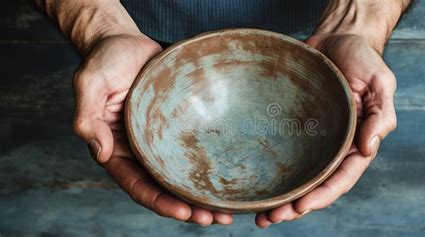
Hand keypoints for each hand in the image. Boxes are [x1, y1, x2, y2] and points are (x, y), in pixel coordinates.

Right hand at [73, 34, 232, 225]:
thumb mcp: (90, 84)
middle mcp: (140, 150)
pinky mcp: (178, 126)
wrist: (125, 41)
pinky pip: (194, 150)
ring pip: (182, 175)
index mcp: (116, 149)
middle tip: (214, 218)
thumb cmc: (105, 61)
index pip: (137, 185)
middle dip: (187, 207)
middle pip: (164, 187)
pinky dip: (209, 167)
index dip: (160, 202)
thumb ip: (88, 117)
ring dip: (203, 195)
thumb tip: (99, 152)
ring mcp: (161, 140)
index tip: (184, 212)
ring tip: (228, 210)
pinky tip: (230, 175)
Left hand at [255, 34, 396, 227]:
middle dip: (295, 205)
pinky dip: (271, 169)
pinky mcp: (292, 125)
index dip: (321, 195)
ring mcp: (312, 137)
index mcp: (356, 141)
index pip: (341, 177)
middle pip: (315, 184)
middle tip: (271, 219)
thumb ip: (381, 116)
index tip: (300, 208)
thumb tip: (369, 148)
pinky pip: (282, 151)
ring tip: (259, 214)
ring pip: (296, 174)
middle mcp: (332, 145)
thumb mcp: (381, 84)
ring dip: (280, 196)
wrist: (338, 38)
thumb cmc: (363, 59)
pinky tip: (254, 182)